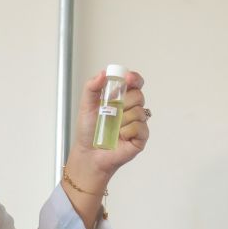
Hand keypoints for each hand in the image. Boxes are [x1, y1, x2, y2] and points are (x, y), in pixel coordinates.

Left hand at [61, 71, 149, 224]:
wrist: (88, 154)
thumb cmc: (88, 132)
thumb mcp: (86, 105)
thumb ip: (92, 87)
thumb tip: (103, 73)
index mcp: (121, 99)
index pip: (135, 83)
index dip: (134, 78)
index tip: (127, 79)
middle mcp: (131, 109)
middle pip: (138, 95)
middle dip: (123, 101)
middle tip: (111, 110)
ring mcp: (138, 124)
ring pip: (139, 111)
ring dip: (122, 119)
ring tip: (113, 127)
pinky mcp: (141, 137)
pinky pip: (140, 127)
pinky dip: (128, 131)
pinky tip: (120, 136)